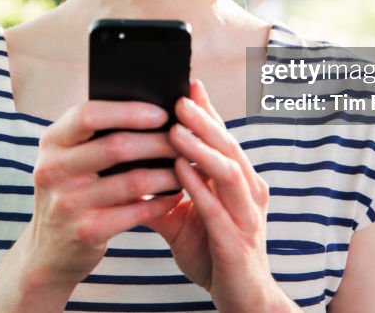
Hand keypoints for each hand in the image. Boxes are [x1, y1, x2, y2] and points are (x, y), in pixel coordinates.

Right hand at [17, 100, 183, 289]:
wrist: (49, 250)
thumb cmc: (72, 191)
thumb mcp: (69, 159)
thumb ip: (97, 135)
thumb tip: (155, 112)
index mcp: (52, 141)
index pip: (88, 114)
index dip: (128, 111)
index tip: (163, 113)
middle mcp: (53, 169)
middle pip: (116, 146)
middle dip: (159, 142)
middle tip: (187, 141)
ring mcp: (67, 203)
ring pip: (133, 181)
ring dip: (168, 173)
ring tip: (188, 167)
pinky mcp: (85, 231)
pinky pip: (136, 212)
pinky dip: (161, 202)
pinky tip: (175, 195)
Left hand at [145, 80, 297, 312]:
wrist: (242, 301)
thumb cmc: (213, 254)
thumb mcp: (182, 219)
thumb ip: (160, 193)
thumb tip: (126, 169)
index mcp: (238, 182)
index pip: (222, 139)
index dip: (207, 111)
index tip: (187, 83)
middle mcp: (248, 193)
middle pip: (228, 146)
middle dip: (204, 120)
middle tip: (180, 97)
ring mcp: (247, 217)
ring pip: (228, 172)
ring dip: (201, 148)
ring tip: (176, 129)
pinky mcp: (237, 243)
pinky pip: (218, 209)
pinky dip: (198, 188)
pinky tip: (179, 172)